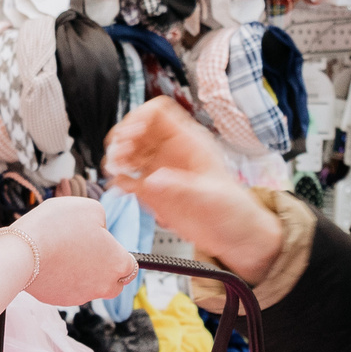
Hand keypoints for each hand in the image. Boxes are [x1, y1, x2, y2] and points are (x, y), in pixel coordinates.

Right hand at [1, 197, 137, 306]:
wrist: (23, 253)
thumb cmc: (58, 227)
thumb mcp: (89, 208)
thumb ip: (102, 219)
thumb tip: (99, 229)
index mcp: (118, 263)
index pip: (131, 265)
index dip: (117, 253)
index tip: (105, 245)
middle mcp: (104, 285)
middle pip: (113, 282)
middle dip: (105, 270)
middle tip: (87, 251)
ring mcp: (82, 296)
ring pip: (90, 287)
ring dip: (82, 274)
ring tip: (62, 252)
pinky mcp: (60, 300)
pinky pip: (67, 290)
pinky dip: (62, 279)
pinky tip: (50, 262)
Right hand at [103, 96, 282, 279]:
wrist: (235, 237)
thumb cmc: (233, 210)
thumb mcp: (211, 196)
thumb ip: (182, 187)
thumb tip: (152, 180)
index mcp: (188, 142)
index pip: (158, 113)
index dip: (140, 118)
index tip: (130, 134)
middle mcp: (170, 152)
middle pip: (136, 129)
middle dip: (122, 138)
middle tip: (119, 156)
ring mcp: (159, 171)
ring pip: (128, 151)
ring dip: (117, 157)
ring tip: (115, 170)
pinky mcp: (153, 192)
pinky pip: (128, 179)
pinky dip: (119, 180)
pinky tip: (119, 187)